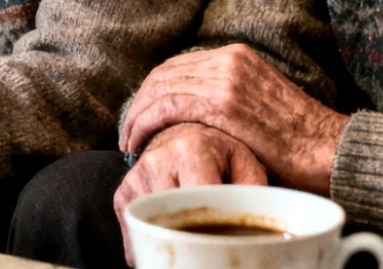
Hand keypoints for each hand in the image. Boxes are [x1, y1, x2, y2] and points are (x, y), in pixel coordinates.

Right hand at [114, 125, 266, 262]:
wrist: (183, 132)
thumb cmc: (220, 152)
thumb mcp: (245, 163)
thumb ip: (254, 191)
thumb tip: (258, 225)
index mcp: (191, 149)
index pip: (199, 201)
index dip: (213, 227)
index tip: (225, 240)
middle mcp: (158, 160)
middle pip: (173, 217)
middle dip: (192, 237)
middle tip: (208, 249)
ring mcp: (137, 177)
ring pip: (152, 226)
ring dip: (171, 237)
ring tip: (191, 239)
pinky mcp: (123, 192)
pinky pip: (135, 228)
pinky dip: (151, 239)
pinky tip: (170, 236)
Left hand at [120, 44, 346, 193]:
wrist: (327, 148)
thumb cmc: (295, 139)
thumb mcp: (257, 103)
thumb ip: (226, 98)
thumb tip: (193, 114)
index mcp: (236, 55)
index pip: (177, 66)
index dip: (151, 90)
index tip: (140, 115)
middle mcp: (228, 59)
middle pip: (163, 74)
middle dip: (138, 102)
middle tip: (127, 131)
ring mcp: (225, 78)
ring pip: (159, 89)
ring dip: (136, 115)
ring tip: (127, 141)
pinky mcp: (222, 102)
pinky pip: (167, 106)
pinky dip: (144, 123)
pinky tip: (136, 142)